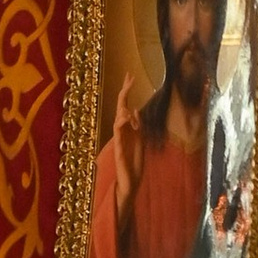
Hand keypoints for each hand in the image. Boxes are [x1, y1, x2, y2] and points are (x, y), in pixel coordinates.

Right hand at [112, 73, 146, 202]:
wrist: (130, 180)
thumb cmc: (134, 162)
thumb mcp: (140, 140)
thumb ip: (138, 126)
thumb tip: (135, 110)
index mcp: (127, 128)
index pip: (125, 106)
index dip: (127, 91)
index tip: (130, 77)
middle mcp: (121, 131)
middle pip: (120, 108)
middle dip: (124, 93)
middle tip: (129, 78)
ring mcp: (118, 140)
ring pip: (117, 119)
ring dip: (122, 109)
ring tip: (128, 103)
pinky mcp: (118, 150)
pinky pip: (117, 134)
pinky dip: (121, 125)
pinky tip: (126, 119)